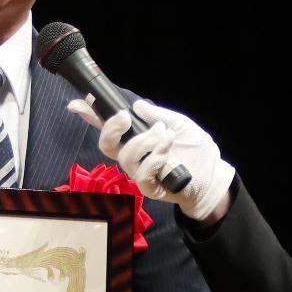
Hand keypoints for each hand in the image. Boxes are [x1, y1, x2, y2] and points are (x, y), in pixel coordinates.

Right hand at [67, 98, 233, 223]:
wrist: (214, 176)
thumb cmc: (195, 151)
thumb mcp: (179, 124)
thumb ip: (158, 114)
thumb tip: (137, 104)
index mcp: (137, 139)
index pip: (109, 128)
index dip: (91, 116)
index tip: (77, 103)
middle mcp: (133, 157)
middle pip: (106, 145)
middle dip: (111, 128)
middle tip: (126, 117)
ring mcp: (140, 174)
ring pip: (125, 157)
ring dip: (145, 141)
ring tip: (166, 135)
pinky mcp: (151, 189)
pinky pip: (142, 175)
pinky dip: (154, 159)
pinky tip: (166, 151)